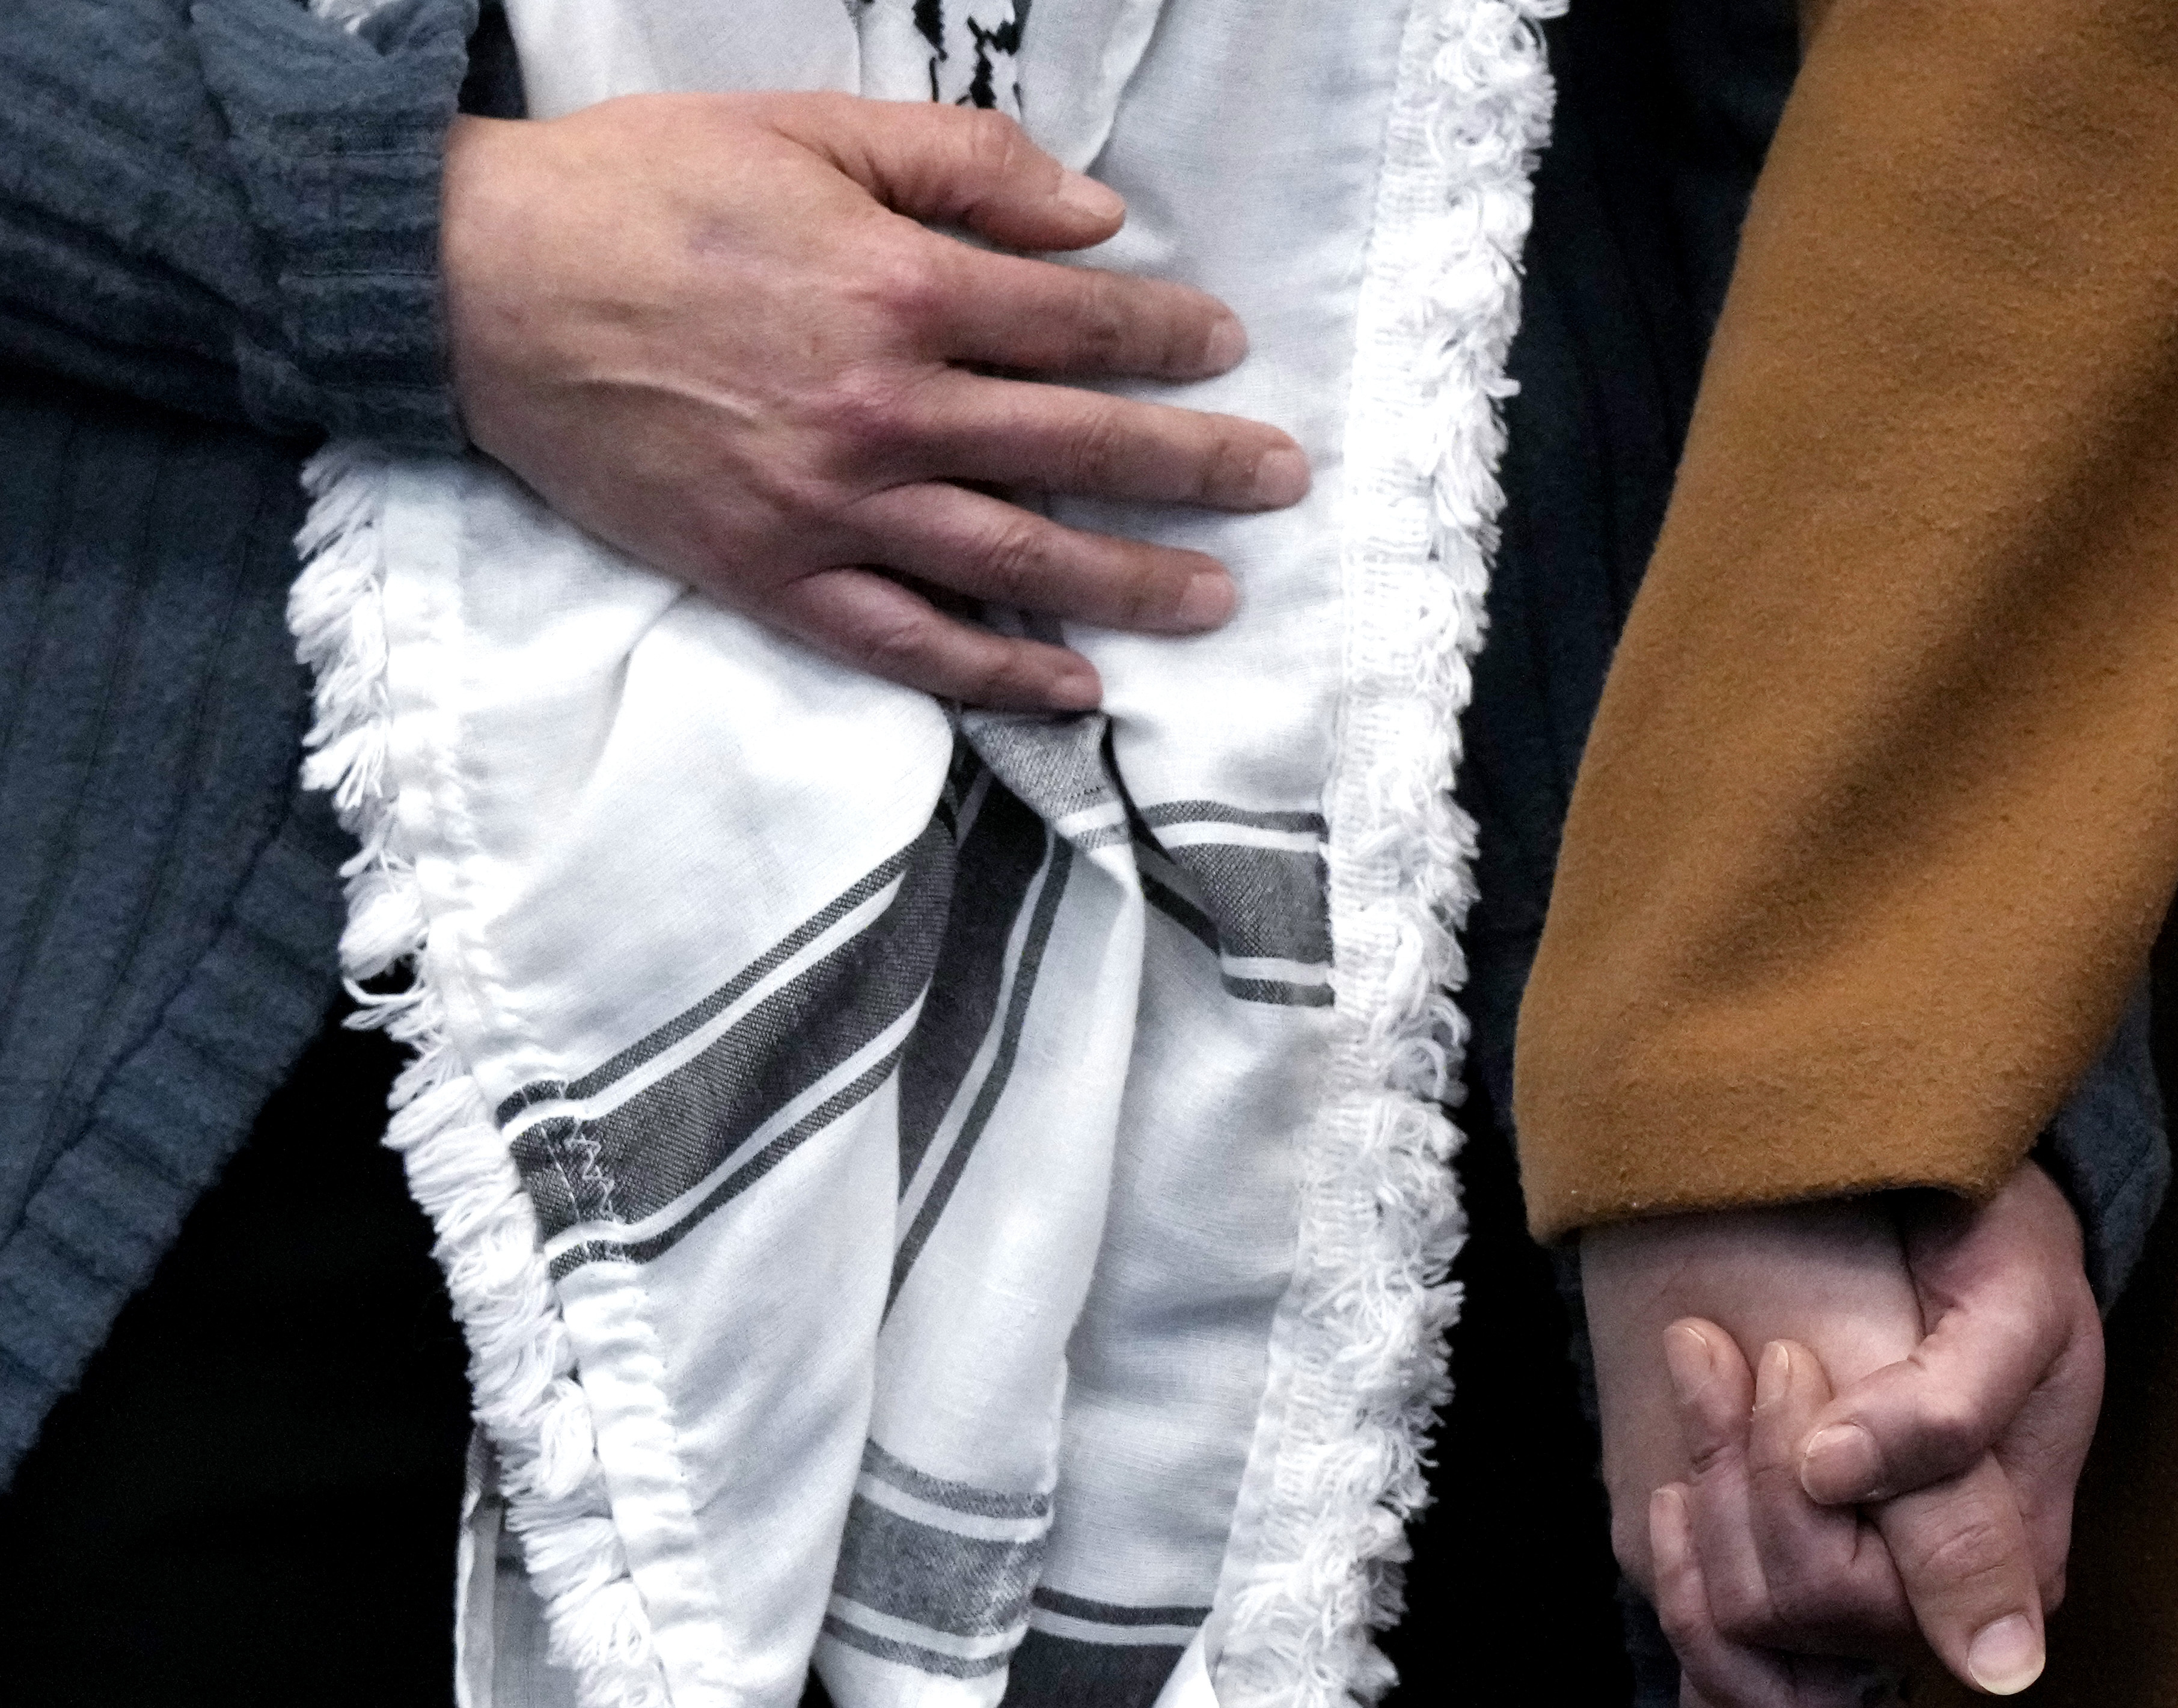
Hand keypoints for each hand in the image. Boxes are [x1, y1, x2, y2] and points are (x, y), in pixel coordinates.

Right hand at [442, 94, 1309, 712]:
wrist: (479, 285)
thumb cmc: (646, 191)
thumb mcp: (811, 131)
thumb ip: (963, 165)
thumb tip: (1094, 221)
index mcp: (902, 289)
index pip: (1082, 325)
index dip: (1170, 338)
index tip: (1223, 351)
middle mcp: (884, 410)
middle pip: (1080, 446)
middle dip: (1195, 468)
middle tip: (1278, 485)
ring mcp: (829, 507)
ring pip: (1015, 559)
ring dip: (1129, 582)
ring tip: (1215, 600)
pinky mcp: (770, 575)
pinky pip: (906, 643)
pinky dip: (995, 673)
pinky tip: (1074, 684)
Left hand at [1581, 1164, 2103, 1707]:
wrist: (1963, 1213)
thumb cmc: (2004, 1245)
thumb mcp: (2014, 1301)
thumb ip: (1948, 1404)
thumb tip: (1838, 1483)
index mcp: (2010, 1559)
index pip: (1842, 1592)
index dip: (1777, 1483)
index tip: (1776, 1351)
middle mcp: (1940, 1607)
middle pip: (1776, 1616)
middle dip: (1730, 1479)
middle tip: (1711, 1346)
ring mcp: (1875, 1604)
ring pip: (1736, 1636)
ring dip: (1697, 1507)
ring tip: (1696, 1376)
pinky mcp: (1814, 1578)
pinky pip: (1727, 1657)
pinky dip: (1683, 1576)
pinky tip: (1673, 1494)